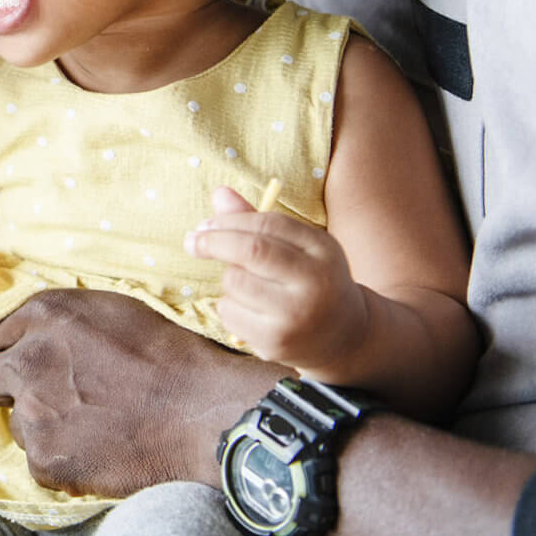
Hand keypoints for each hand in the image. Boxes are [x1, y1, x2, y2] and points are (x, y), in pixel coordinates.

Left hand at [0, 288, 276, 497]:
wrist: (196, 409)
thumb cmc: (161, 353)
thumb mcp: (106, 310)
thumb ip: (56, 320)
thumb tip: (26, 333)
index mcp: (44, 314)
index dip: (5, 352)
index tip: (15, 364)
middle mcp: (28, 359)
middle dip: (2, 387)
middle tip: (40, 397)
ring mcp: (34, 412)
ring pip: (15, 422)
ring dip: (40, 424)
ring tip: (87, 420)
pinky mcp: (45, 459)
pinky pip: (38, 458)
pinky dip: (59, 456)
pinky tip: (95, 445)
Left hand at [186, 186, 369, 375]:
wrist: (342, 336)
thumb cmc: (310, 279)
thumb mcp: (296, 246)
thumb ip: (258, 221)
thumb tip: (219, 192)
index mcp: (323, 249)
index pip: (270, 223)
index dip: (231, 219)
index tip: (205, 223)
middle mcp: (315, 282)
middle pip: (252, 250)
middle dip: (214, 241)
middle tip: (192, 240)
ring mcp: (296, 316)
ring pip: (236, 282)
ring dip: (229, 278)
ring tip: (247, 285)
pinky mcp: (276, 342)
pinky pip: (230, 313)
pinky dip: (228, 305)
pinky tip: (250, 310)